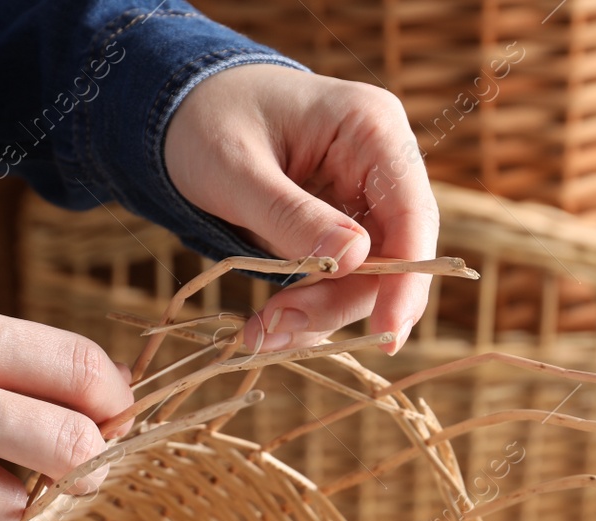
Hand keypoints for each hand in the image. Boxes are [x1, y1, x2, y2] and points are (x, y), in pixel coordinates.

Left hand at [164, 64, 436, 353]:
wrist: (182, 111)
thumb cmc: (207, 120)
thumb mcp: (236, 167)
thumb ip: (290, 214)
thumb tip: (353, 260)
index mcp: (371, 129)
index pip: (412, 213)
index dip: (408, 278)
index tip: (389, 334)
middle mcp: (381, 167)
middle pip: (394, 257)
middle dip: (341, 303)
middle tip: (280, 329)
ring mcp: (364, 202)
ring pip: (367, 281)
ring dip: (319, 315)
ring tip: (261, 333)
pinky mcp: (343, 232)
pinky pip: (341, 284)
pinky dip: (307, 311)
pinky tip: (266, 327)